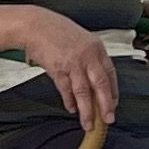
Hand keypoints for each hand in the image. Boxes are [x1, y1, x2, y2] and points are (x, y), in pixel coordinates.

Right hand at [22, 8, 119, 139]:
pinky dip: (69, 101)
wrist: (35, 25)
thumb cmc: (56, 31)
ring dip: (86, 110)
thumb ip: (89, 57)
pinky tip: (71, 108)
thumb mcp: (80, 40)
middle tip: (108, 119)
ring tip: (88, 123)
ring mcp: (73, 62)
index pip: (110, 73)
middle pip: (101, 84)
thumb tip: (93, 79)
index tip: (113, 104)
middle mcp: (88, 56)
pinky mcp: (58, 68)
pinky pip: (66, 89)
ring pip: (83, 91)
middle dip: (105, 105)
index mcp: (96, 48)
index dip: (113, 91)